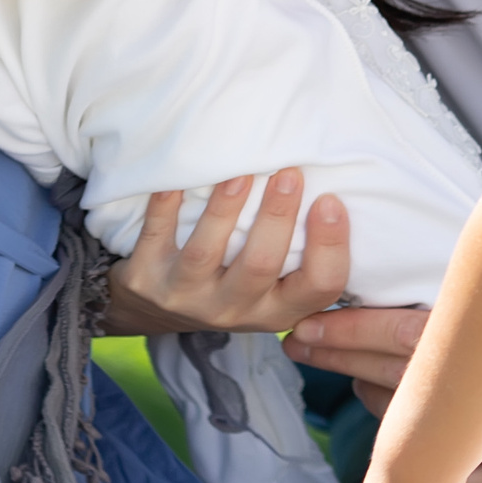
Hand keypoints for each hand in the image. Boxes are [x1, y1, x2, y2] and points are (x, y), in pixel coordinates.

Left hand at [105, 172, 351, 334]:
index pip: (318, 288)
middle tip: (289, 172)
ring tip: (241, 172)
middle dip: (277, 217)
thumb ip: (296, 254)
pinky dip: (165, 205)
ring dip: (225, 209)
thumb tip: (335, 188)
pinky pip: (155, 237)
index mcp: (277, 310)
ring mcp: (186, 298)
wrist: (154, 308)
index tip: (331, 201)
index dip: (330, 247)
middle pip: (261, 266)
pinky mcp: (146, 280)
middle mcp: (234, 310)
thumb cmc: (229, 281)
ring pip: (208, 253)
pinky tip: (177, 178)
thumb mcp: (269, 285)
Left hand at [288, 294, 481, 482]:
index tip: (306, 327)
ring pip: (428, 437)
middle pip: (404, 389)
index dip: (349, 334)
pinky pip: (470, 479)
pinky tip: (414, 440)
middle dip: (351, 364)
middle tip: (307, 343)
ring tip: (352, 379)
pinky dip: (437, 454)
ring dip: (386, 405)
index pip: (405, 342)